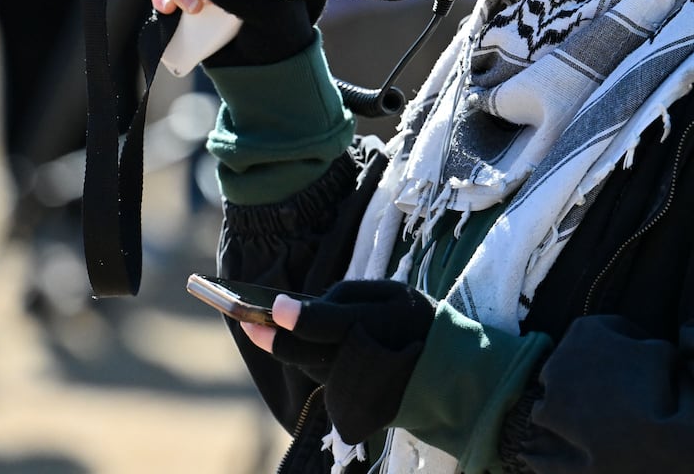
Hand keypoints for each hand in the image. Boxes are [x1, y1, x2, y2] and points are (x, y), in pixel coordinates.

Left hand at [246, 279, 436, 444]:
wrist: (446, 372)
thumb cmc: (416, 321)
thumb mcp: (393, 294)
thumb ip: (349, 295)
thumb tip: (306, 304)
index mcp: (373, 325)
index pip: (328, 324)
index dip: (300, 316)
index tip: (275, 305)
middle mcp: (360, 359)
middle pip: (306, 352)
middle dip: (274, 337)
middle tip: (247, 322)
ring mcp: (355, 384)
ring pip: (308, 365)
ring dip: (285, 347)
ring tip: (259, 326)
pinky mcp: (351, 400)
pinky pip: (319, 375)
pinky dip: (306, 358)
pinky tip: (292, 342)